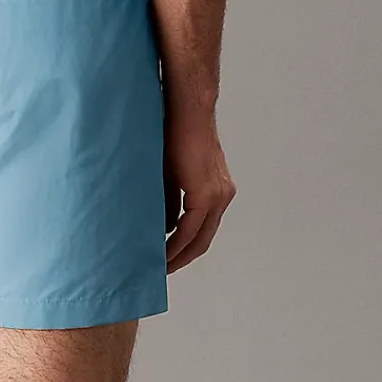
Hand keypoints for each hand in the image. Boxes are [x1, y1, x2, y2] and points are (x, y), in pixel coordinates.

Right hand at [163, 104, 234, 272]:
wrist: (186, 110)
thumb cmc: (174, 134)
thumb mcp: (170, 174)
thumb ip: (170, 201)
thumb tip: (165, 227)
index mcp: (216, 190)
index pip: (201, 229)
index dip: (184, 248)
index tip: (165, 259)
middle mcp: (222, 196)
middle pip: (203, 239)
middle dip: (181, 258)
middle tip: (161, 270)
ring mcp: (218, 195)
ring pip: (198, 237)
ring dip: (178, 254)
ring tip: (158, 265)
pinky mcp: (207, 194)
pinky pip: (190, 228)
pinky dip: (176, 242)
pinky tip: (161, 252)